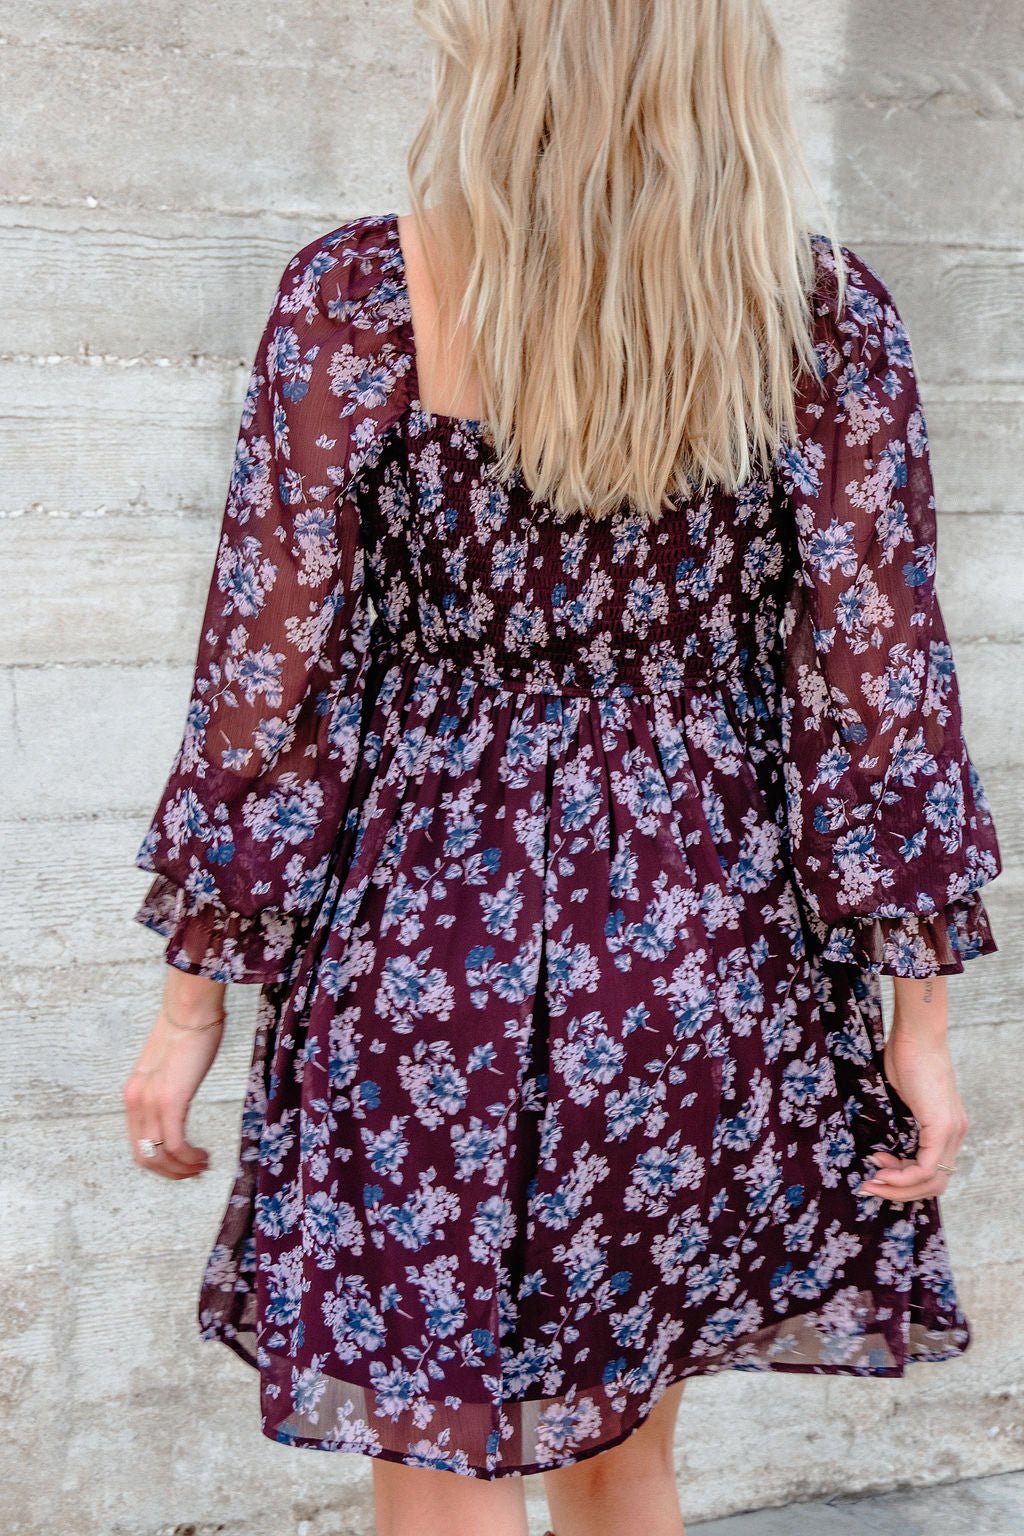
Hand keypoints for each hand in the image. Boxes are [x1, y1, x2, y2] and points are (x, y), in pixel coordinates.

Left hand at [122, 974, 225, 1179]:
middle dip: (170, 1173)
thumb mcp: (168, 1064)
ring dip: (182, 1169)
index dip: (160, 1162)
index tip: (183, 1163)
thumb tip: (180, 1098)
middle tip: (194, 1171)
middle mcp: (135, 1101)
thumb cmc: (188, 1030)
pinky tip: (204, 1155)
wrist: (190, 1008)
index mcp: (133, 1094)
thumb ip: (166, 1085)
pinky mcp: (170, 1100)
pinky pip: (175, 1144)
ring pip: (159, 1156)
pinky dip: (189, 1158)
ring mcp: (151, 1102)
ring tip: (202, 1165)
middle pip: (144, 1156)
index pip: (137, 1143)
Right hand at [858, 1026, 967, 1202]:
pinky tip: (882, 1172)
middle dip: (900, 1192)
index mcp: (947, 1127)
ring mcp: (951, 1131)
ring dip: (899, 1188)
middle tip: (872, 1185)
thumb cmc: (906, 1056)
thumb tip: (881, 1143)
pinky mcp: (941, 1127)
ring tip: (873, 1181)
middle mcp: (956, 1133)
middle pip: (934, 1184)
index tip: (876, 1170)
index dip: (903, 1180)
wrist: (916, 1034)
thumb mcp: (902, 1098)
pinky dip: (902, 1176)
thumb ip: (899, 1122)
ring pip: (931, 1182)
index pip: (932, 1171)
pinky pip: (925, 1168)